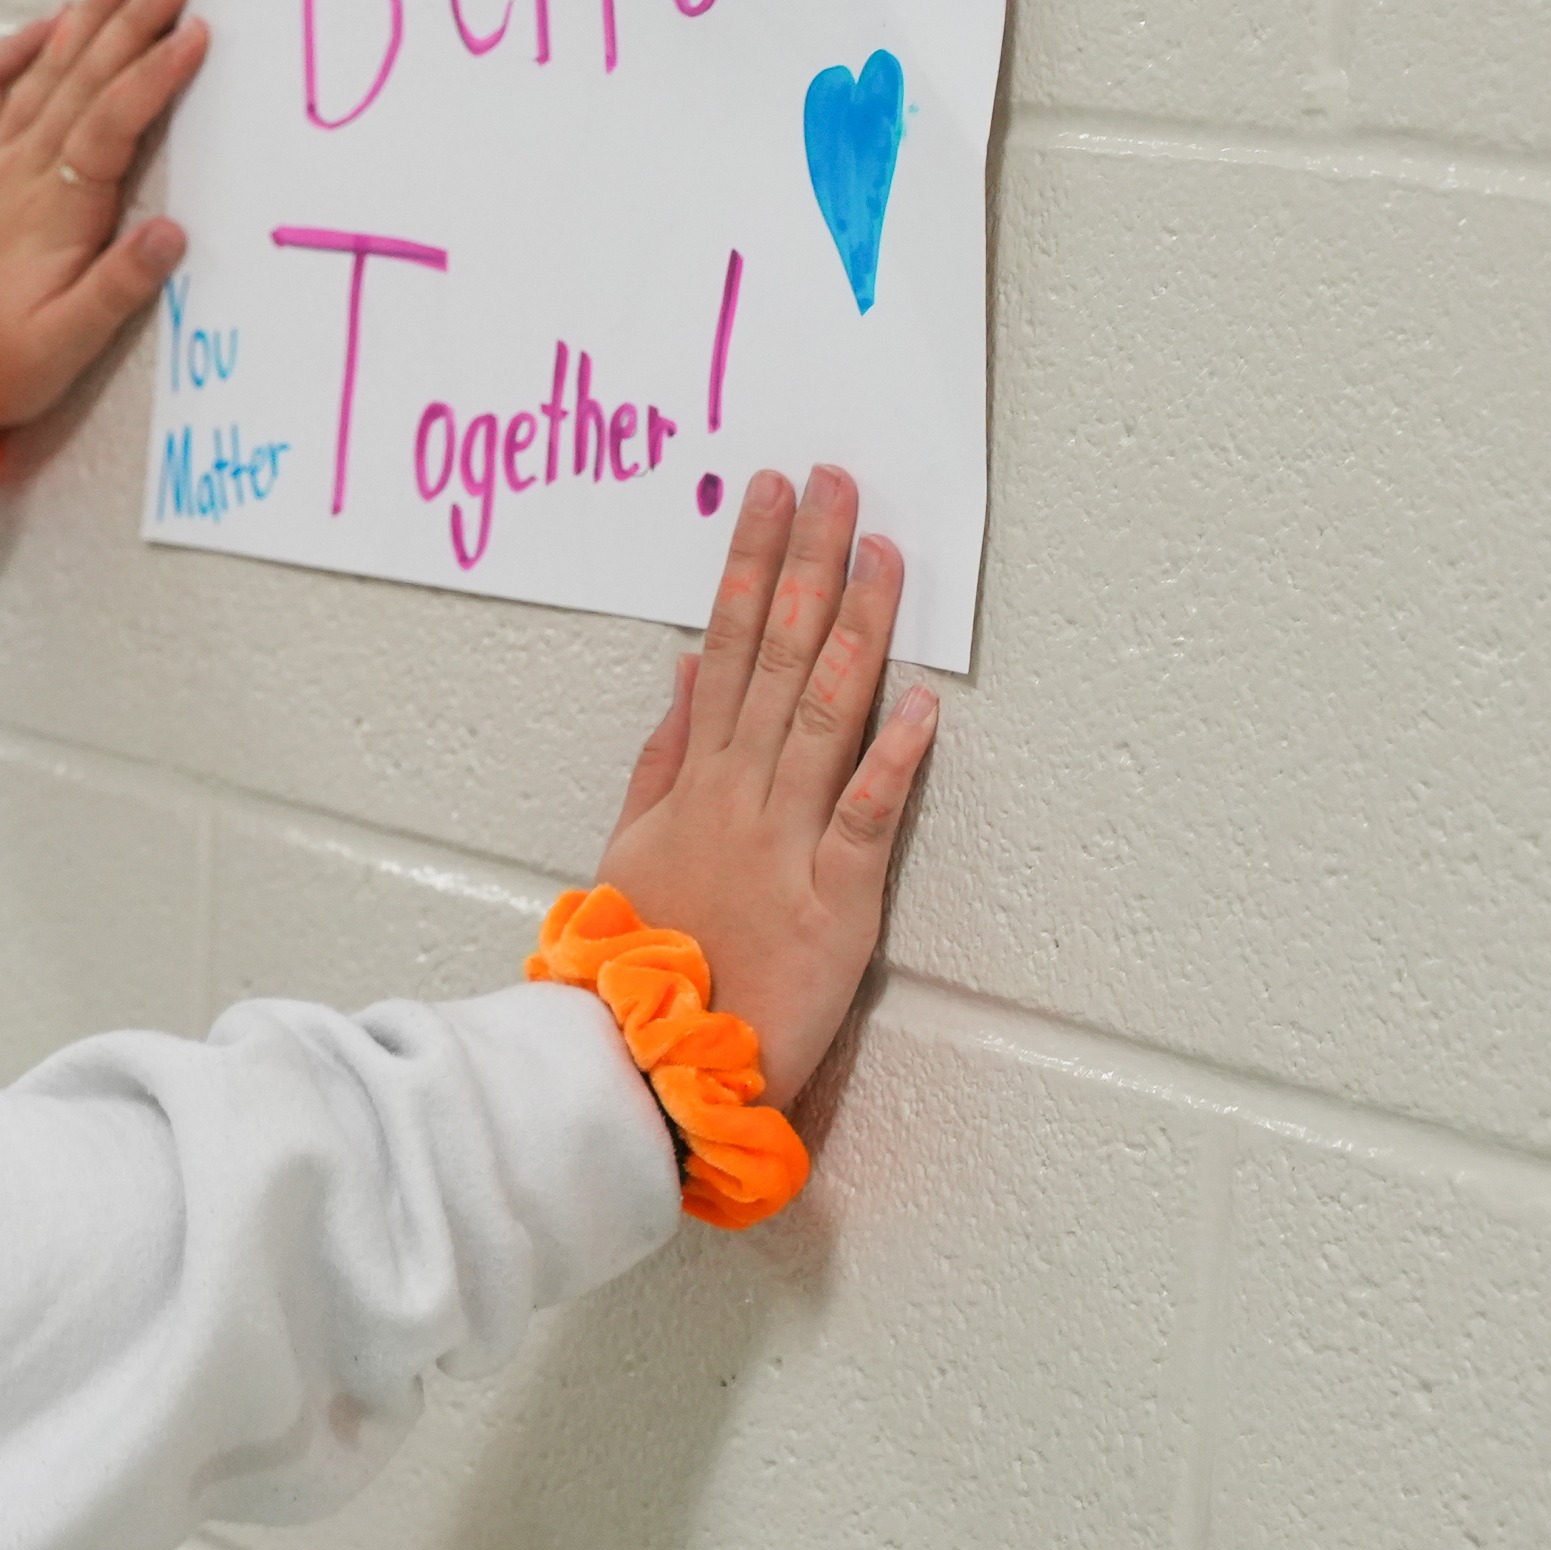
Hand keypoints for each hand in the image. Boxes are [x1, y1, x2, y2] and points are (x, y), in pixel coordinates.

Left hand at [0, 0, 212, 428]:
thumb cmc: (4, 361)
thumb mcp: (70, 342)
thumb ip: (120, 285)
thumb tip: (171, 232)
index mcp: (55, 210)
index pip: (111, 124)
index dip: (153, 76)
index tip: (194, 33)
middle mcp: (23, 171)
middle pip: (84, 78)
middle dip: (132, 19)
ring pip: (46, 71)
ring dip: (88, 13)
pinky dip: (17, 49)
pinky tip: (50, 21)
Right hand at [589, 467, 941, 1110]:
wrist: (644, 1068)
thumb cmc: (642, 967)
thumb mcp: (631, 849)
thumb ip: (661, 757)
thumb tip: (686, 670)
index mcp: (696, 782)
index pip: (727, 644)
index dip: (754, 563)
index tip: (772, 494)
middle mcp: (739, 796)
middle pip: (778, 657)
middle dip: (810, 562)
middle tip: (836, 481)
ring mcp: (785, 845)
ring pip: (823, 716)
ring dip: (856, 630)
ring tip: (884, 554)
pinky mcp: (833, 904)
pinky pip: (864, 819)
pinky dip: (892, 759)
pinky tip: (919, 700)